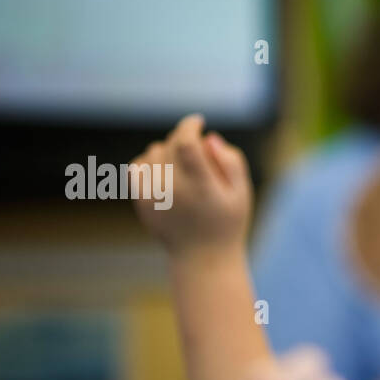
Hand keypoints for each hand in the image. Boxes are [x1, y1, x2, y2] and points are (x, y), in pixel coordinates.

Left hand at [131, 114, 251, 254]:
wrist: (201, 258)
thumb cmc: (227, 222)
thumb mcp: (242, 193)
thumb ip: (231, 162)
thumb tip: (208, 138)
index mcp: (202, 188)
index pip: (185, 143)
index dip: (189, 125)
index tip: (198, 121)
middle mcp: (174, 191)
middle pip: (171, 144)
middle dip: (185, 138)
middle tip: (200, 153)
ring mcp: (154, 196)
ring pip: (154, 151)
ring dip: (169, 151)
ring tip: (185, 167)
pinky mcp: (141, 201)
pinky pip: (137, 166)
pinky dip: (150, 162)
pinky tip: (166, 173)